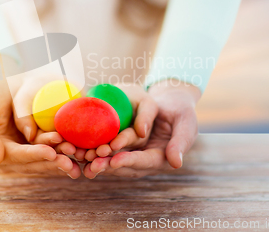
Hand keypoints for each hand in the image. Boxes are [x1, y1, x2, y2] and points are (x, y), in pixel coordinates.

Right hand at [0, 57, 80, 178]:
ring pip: (48, 156)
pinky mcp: (42, 139)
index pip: (18, 156)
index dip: (34, 155)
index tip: (51, 153)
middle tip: (71, 161)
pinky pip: (56, 145)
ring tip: (78, 154)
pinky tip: (81, 148)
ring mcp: (29, 147)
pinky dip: (67, 147)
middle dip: (53, 162)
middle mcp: (15, 154)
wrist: (1, 80)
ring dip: (63, 158)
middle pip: (36, 161)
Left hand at [83, 80, 199, 178]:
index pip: (145, 162)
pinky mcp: (124, 145)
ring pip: (114, 159)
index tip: (115, 161)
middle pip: (126, 165)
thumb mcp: (186, 123)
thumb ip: (181, 142)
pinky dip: (96, 150)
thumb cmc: (182, 111)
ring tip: (83, 158)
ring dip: (99, 160)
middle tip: (92, 164)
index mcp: (163, 158)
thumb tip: (176, 163)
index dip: (130, 161)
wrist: (171, 102)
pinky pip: (109, 149)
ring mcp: (134, 153)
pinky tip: (82, 148)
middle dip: (109, 165)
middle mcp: (146, 159)